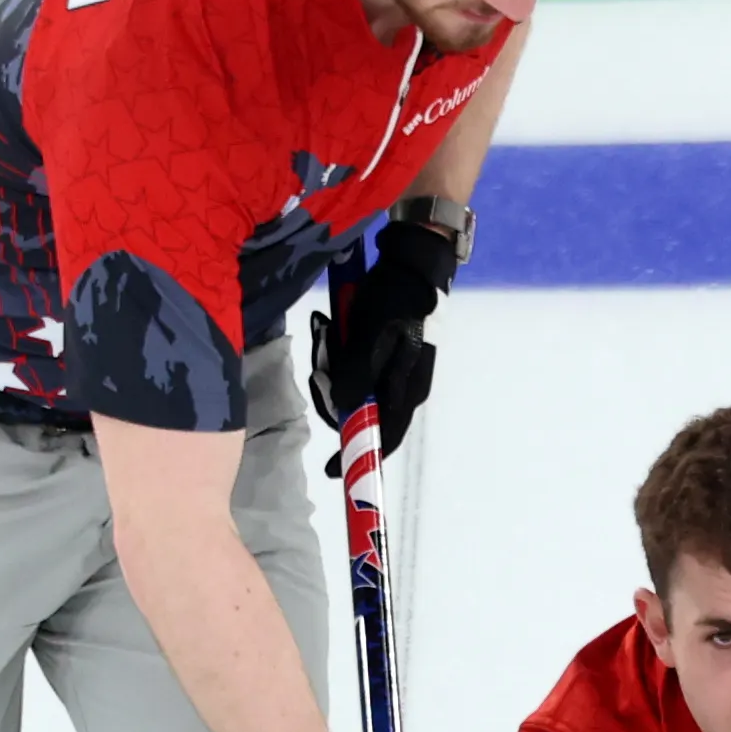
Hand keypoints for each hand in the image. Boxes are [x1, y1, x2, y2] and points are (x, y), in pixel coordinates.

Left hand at [303, 212, 459, 452]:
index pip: (384, 438)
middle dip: (333, 396)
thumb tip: (342, 408)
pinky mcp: (389, 354)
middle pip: (362, 414)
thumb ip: (356, 375)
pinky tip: (334, 334)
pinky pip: (358, 371)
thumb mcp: (370, 336)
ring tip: (326, 336)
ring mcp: (397, 372)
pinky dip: (341, 358)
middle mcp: (404, 390)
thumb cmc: (394, 299)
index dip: (357, 455)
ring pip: (356, 391)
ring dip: (334, 370)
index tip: (330, 469)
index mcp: (406, 392)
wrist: (413, 262)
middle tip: (318, 366)